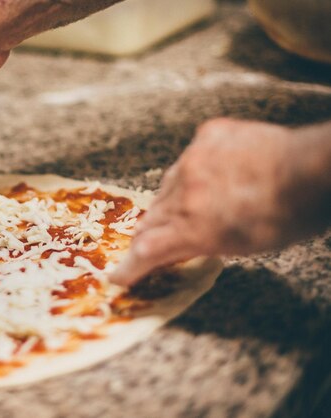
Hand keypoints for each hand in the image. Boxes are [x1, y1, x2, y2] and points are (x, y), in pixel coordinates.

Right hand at [111, 118, 330, 285]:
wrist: (316, 170)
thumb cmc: (288, 218)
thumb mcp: (240, 247)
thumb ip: (199, 244)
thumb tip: (176, 245)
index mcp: (193, 227)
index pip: (146, 250)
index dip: (130, 266)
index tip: (119, 276)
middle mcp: (185, 191)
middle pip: (151, 217)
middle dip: (150, 233)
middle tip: (154, 241)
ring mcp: (193, 159)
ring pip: (166, 186)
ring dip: (172, 201)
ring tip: (193, 205)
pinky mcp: (207, 136)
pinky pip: (188, 157)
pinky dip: (195, 171)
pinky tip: (215, 175)